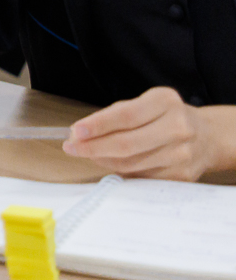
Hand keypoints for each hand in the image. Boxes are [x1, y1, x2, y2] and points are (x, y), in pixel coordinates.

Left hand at [62, 87, 235, 179]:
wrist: (207, 137)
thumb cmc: (165, 117)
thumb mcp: (145, 104)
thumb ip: (113, 116)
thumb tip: (78, 134)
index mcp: (165, 102)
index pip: (126, 115)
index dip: (98, 125)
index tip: (75, 132)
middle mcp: (178, 127)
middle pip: (126, 144)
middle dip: (93, 147)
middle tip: (71, 148)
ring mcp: (182, 153)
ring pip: (131, 164)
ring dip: (102, 161)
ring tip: (88, 154)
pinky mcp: (182, 175)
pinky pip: (141, 177)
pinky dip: (120, 171)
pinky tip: (111, 163)